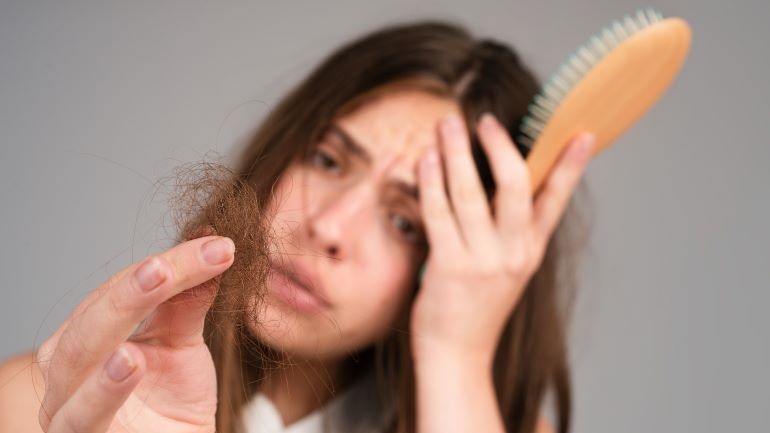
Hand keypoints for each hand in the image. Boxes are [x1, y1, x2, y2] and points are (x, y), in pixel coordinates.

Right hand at [34, 228, 233, 432]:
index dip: (167, 265)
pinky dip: (103, 389)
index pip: (120, 289)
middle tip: (170, 265)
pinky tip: (129, 362)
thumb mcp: (183, 345)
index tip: (217, 247)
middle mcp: (67, 366)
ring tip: (149, 294)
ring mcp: (66, 405)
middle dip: (134, 288)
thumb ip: (189, 301)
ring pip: (78, 361)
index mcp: (88, 333)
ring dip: (111, 327)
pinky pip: (83, 415)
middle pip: (94, 318)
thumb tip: (212, 243)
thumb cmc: (171, 401)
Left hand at [410, 112, 593, 366]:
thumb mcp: (506, 269)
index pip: (555, 200)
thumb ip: (509, 231)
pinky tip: (424, 159)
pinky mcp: (450, 268)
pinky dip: (431, 181)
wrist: (457, 356)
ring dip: (456, 152)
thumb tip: (502, 185)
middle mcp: (513, 254)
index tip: (582, 133)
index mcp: (530, 251)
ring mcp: (483, 261)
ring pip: (472, 192)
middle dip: (499, 145)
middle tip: (483, 120)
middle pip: (516, 185)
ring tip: (446, 124)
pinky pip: (439, 213)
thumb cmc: (476, 309)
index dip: (570, 165)